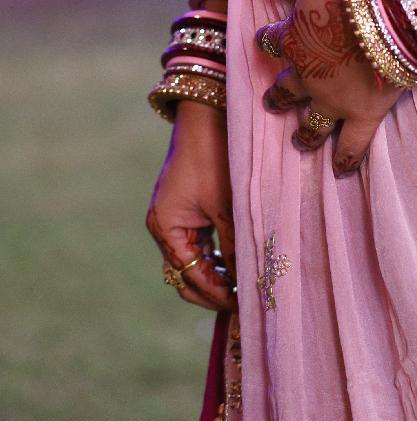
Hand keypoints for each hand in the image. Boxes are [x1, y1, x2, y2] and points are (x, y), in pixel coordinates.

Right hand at [146, 100, 236, 311]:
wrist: (207, 114)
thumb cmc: (215, 157)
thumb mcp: (227, 206)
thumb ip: (235, 245)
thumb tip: (249, 281)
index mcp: (166, 227)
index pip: (189, 275)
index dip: (215, 293)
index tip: (241, 305)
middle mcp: (164, 225)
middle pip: (184, 273)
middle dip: (211, 289)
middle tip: (242, 301)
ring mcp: (172, 216)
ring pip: (192, 258)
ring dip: (214, 272)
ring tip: (243, 284)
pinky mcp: (184, 206)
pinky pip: (196, 241)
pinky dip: (214, 254)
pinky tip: (234, 260)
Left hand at [255, 0, 405, 176]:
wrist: (389, 11)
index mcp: (291, 39)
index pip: (271, 40)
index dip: (270, 38)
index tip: (269, 37)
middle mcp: (306, 75)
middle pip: (285, 89)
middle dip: (279, 96)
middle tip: (274, 100)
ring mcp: (333, 100)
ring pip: (312, 124)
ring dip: (305, 134)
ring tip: (301, 142)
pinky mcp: (362, 114)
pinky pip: (352, 145)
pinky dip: (347, 158)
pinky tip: (341, 169)